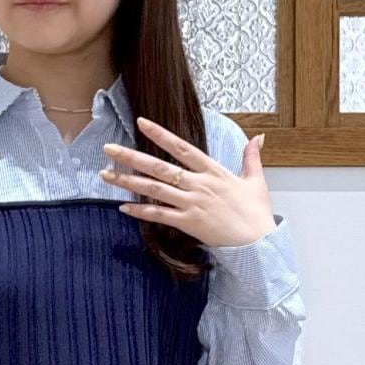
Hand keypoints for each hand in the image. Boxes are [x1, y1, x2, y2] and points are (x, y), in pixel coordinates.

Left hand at [100, 116, 274, 250]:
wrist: (258, 242)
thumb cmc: (257, 213)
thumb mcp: (256, 181)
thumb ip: (252, 157)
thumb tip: (258, 137)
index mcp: (213, 171)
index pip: (181, 147)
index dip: (160, 134)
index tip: (141, 123)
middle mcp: (198, 184)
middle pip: (159, 167)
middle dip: (131, 157)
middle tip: (108, 148)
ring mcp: (191, 204)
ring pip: (154, 189)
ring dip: (128, 181)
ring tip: (105, 174)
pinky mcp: (188, 223)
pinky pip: (159, 216)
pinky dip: (140, 211)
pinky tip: (123, 207)